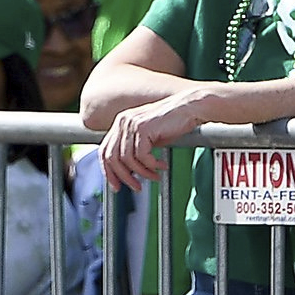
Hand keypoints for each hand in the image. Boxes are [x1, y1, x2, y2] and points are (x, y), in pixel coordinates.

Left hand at [98, 88, 215, 188]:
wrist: (190, 108)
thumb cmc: (172, 123)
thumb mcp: (148, 138)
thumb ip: (134, 150)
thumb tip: (127, 172)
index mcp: (121, 123)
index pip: (105, 151)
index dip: (109, 171)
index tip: (116, 185)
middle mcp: (123, 121)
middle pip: (112, 157)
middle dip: (123, 176)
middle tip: (136, 187)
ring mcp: (132, 123)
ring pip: (127, 159)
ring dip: (142, 172)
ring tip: (155, 176)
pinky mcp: (144, 128)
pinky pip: (142, 156)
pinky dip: (152, 165)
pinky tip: (162, 166)